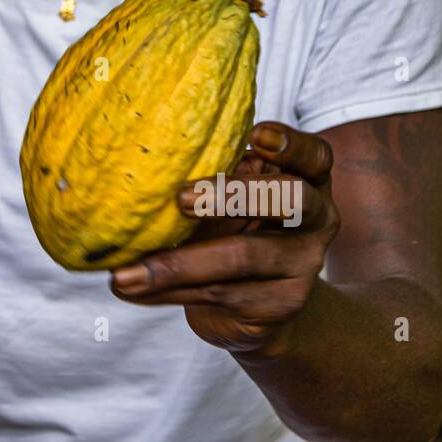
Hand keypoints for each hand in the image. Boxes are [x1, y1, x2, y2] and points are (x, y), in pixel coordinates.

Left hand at [109, 121, 339, 355]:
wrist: (257, 306)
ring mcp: (303, 265)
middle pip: (288, 200)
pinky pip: (220, 293)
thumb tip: (135, 166)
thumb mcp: (230, 198)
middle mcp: (316, 219)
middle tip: (180, 198)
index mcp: (306, 179)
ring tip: (124, 273)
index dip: (290, 144)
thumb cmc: (233, 230)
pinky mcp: (281, 304)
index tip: (256, 135)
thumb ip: (214, 178)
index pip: (315, 156)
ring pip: (242, 257)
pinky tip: (132, 289)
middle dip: (232, 195)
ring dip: (175, 264)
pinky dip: (168, 290)